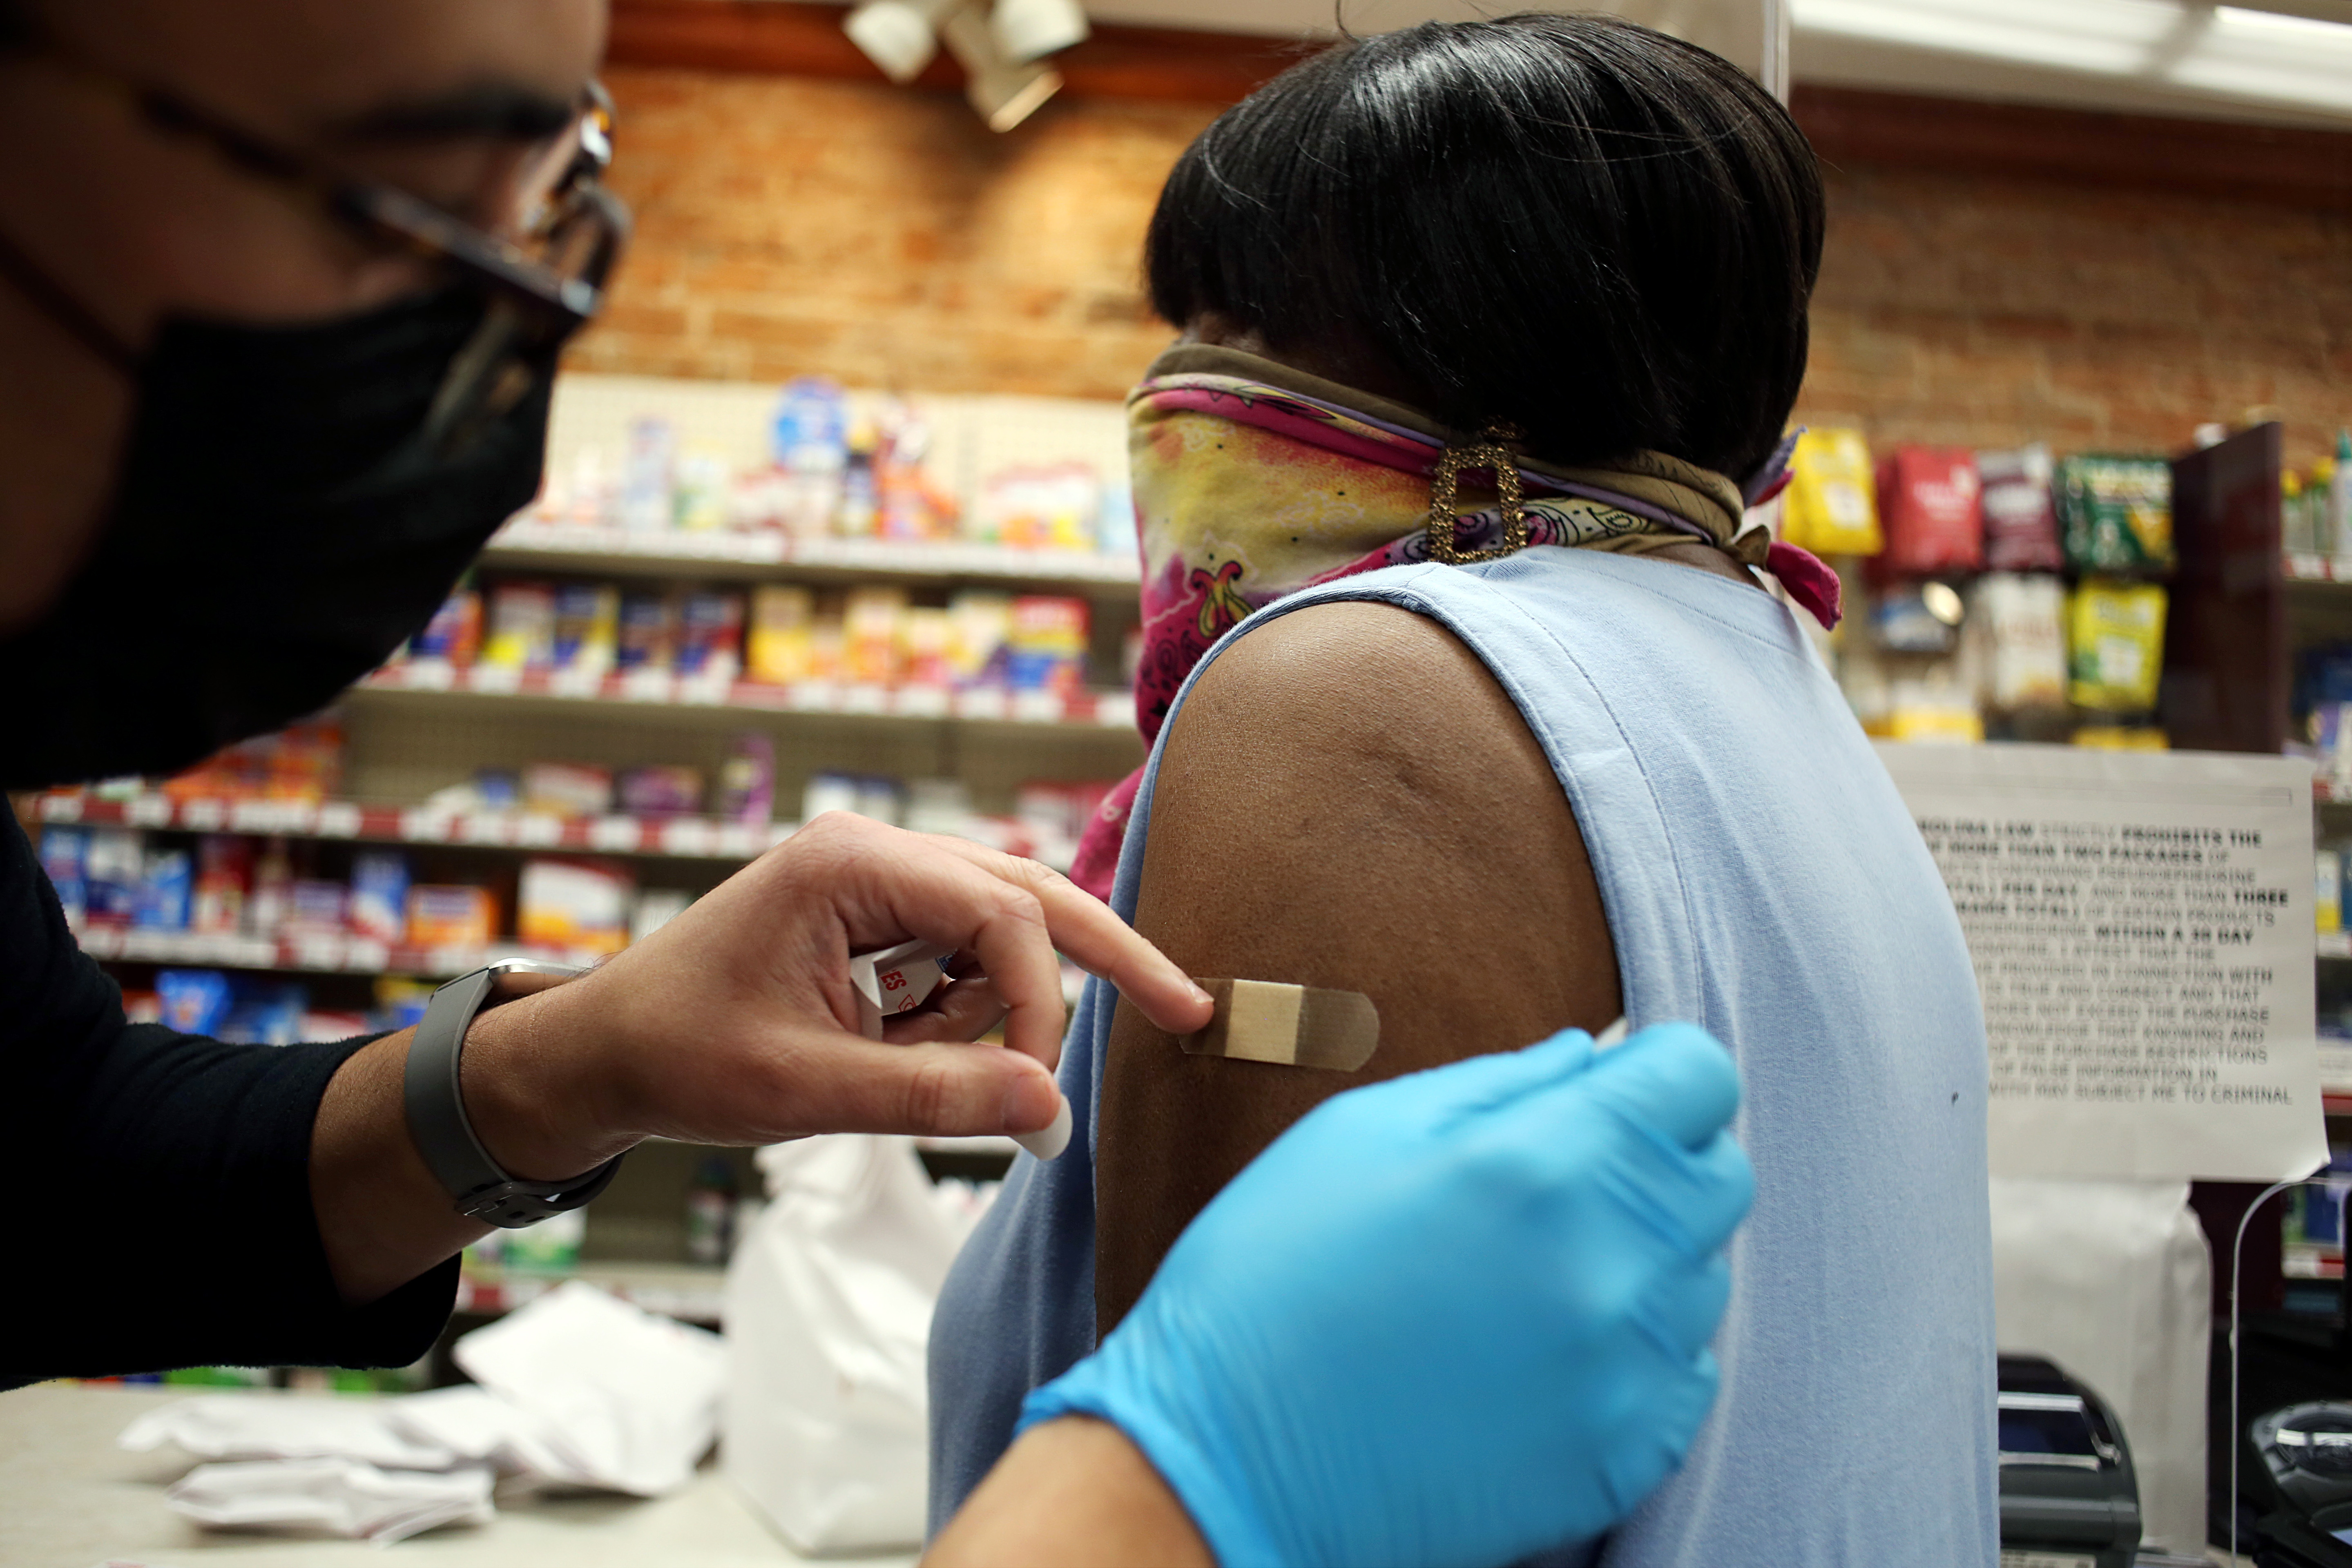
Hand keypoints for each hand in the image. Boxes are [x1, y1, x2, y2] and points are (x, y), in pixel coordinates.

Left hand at [460, 812, 1213, 1175]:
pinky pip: (958, 956)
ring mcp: (877, 878)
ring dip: (988, 1007)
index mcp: (851, 864)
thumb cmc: (682, 1060)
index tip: (1032, 1092)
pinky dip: (957, 1008)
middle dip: (1105, 958)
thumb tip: (1050, 1109)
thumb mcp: (805, 1089)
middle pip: (1027, 895)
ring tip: (893, 1063)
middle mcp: (874, 852)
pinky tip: (890, 1044)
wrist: (601, 1052)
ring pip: (998, 931)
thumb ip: (932, 1096)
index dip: (1038, 1003)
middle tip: (1188, 1010)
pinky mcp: (876, 914)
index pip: (1000, 915)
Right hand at [1020, 1022, 1752, 1567]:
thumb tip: (1597, 1056)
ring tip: (1525, 1276)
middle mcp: (1610, 1266)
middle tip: (1556, 1181)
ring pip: (1702, 1276)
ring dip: (1640, 1257)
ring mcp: (1627, 1372)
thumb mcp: (1363, 1133)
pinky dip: (1633, 1352)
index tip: (1616, 1086)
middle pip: (1720, 1174)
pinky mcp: (1625, 1454)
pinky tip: (1537, 1350)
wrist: (1225, 1460)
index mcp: (1544, 1164)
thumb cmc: (1273, 1274)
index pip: (1700, 1079)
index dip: (1658, 1070)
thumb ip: (1502, 1083)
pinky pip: (1685, 1375)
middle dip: (1654, 1157)